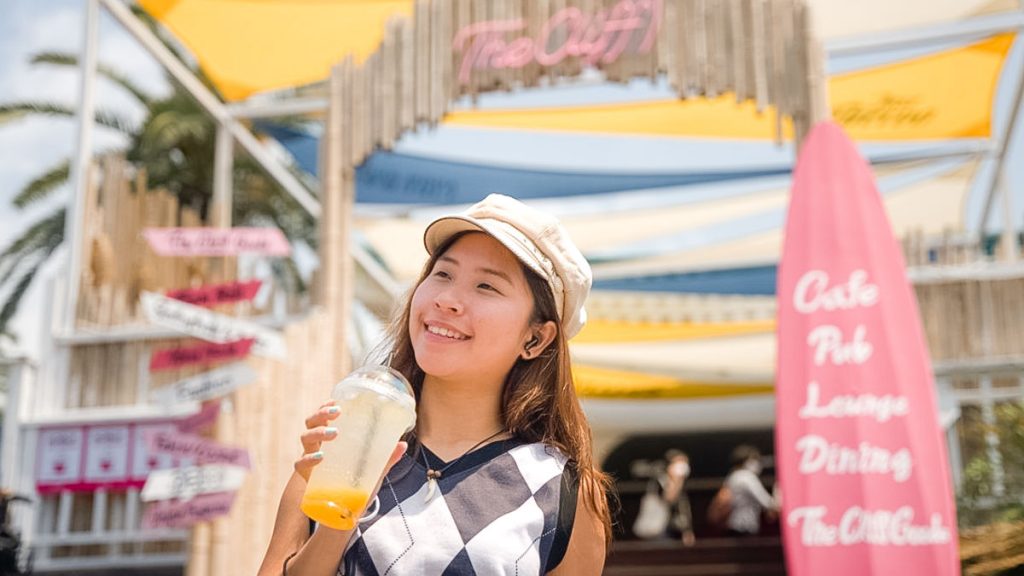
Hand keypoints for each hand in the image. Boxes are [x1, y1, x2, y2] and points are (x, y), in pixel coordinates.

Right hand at [293, 401, 408, 486]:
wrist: (338, 513)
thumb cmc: (352, 486)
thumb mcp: (371, 472)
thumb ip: (385, 459)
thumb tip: (402, 445)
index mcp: (331, 441)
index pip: (323, 418)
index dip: (325, 407)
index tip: (336, 401)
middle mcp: (318, 446)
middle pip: (311, 423)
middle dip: (321, 414)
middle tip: (336, 412)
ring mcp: (310, 460)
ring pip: (305, 438)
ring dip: (318, 432)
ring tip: (334, 432)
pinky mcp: (306, 476)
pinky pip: (300, 464)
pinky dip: (308, 458)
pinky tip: (320, 456)